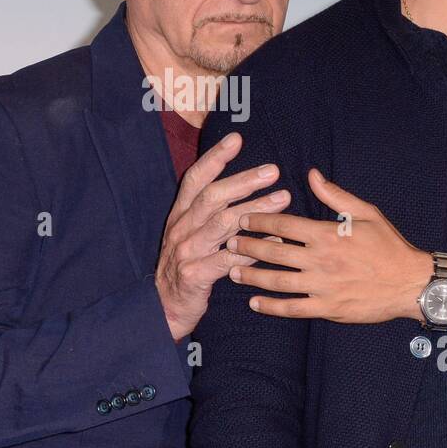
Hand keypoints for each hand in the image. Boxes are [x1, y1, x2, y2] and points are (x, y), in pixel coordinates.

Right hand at [155, 132, 290, 340]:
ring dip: (256, 209)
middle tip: (273, 171)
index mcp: (180, 214)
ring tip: (284, 199)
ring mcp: (186, 251)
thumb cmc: (185, 266)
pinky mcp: (195, 275)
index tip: (237, 139)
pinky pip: (229, 259)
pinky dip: (255, 248)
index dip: (215, 157)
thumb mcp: (190, 234)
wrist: (163, 308)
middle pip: (212, 197)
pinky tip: (276, 240)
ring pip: (223, 224)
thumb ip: (210, 212)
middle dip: (244, 181)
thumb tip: (242, 186)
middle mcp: (181, 228)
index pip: (196, 178)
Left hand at [227, 168, 426, 322]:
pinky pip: (292, 308)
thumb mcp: (366, 212)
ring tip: (233, 271)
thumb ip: (335, 195)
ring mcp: (322, 286)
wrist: (411, 283)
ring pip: (277, 281)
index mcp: (327, 233)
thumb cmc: (389, 246)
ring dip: (251, 276)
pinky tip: (254, 303)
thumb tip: (311, 174)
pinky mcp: (327, 309)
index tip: (243, 218)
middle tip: (229, 243)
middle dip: (247, 246)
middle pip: (273, 251)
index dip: (259, 220)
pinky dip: (270, 307)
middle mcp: (320, 260)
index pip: (283, 224)